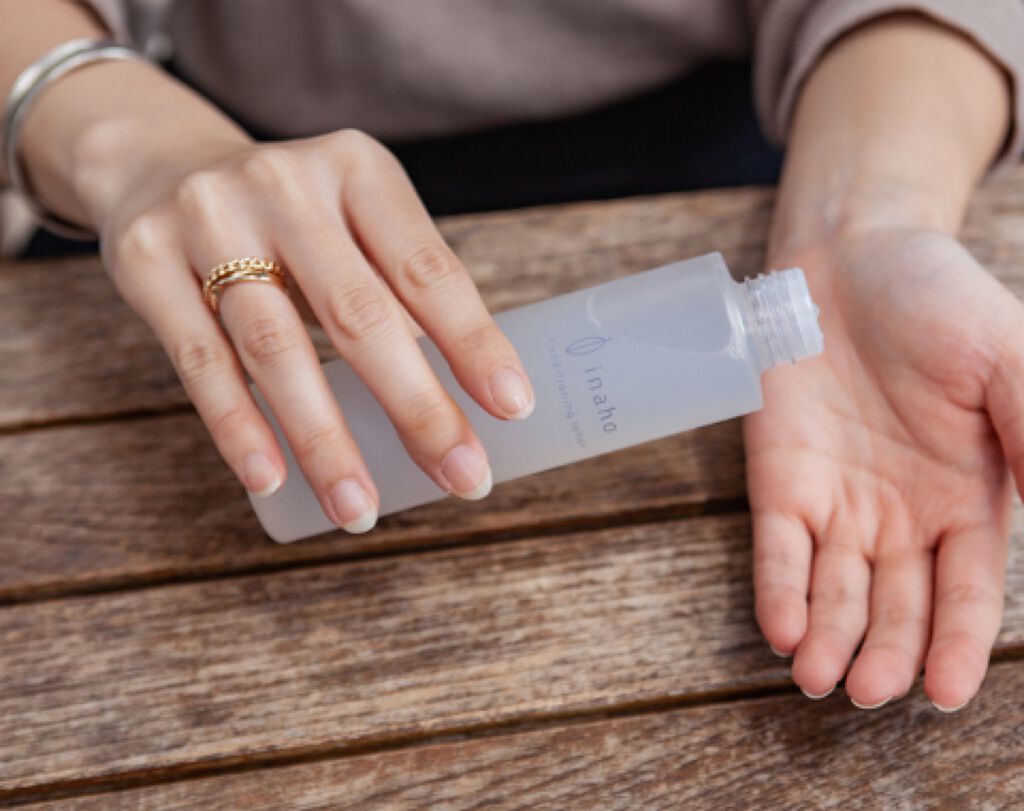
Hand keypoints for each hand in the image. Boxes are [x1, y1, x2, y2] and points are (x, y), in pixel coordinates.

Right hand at [99, 129, 534, 531]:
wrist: (162, 163)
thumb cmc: (291, 216)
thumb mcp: (353, 220)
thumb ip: (398, 289)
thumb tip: (466, 396)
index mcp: (358, 170)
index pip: (427, 269)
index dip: (473, 342)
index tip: (512, 408)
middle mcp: (285, 185)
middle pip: (358, 315)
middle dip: (416, 408)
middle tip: (462, 477)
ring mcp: (208, 219)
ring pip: (276, 350)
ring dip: (324, 441)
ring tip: (359, 509)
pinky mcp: (145, 262)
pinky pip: (200, 362)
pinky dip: (239, 426)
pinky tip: (271, 479)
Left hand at [745, 226, 1023, 710]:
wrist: (848, 258)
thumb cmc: (938, 302)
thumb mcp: (1009, 360)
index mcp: (969, 500)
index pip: (968, 592)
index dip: (961, 644)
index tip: (947, 693)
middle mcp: (903, 518)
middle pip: (898, 606)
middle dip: (886, 652)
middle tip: (870, 690)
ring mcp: (838, 502)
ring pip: (835, 590)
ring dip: (828, 637)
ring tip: (817, 677)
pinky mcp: (780, 481)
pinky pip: (779, 547)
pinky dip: (779, 589)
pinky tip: (781, 629)